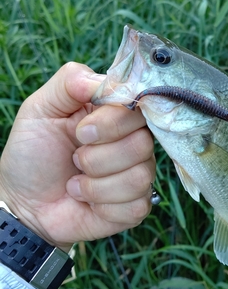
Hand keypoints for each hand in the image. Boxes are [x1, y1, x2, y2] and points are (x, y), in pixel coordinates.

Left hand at [0, 62, 154, 251]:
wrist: (22, 203)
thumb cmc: (33, 153)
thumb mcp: (39, 109)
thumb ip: (70, 82)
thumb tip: (109, 81)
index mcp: (115, 114)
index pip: (139, 108)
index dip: (112, 122)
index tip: (81, 131)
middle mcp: (133, 142)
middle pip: (143, 143)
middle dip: (98, 156)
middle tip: (74, 158)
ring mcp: (137, 175)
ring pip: (140, 176)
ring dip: (96, 183)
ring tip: (76, 181)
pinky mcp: (135, 207)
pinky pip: (136, 205)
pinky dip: (102, 204)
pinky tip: (86, 201)